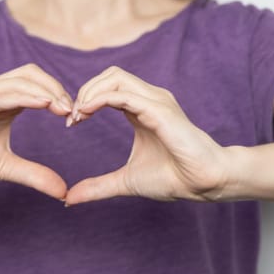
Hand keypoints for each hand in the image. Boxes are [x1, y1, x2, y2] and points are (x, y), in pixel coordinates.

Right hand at [0, 63, 72, 199]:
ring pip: (20, 81)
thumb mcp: (5, 167)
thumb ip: (34, 174)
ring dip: (46, 92)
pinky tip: (43, 105)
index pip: (38, 84)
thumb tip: (64, 191)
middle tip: (74, 112)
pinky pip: (0, 95)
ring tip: (65, 109)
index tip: (76, 118)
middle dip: (57, 90)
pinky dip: (24, 97)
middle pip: (33, 75)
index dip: (59, 96)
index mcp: (3, 101)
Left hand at [65, 66, 231, 204]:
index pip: (109, 87)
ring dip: (90, 92)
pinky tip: (87, 112)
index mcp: (141, 109)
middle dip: (86, 89)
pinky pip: (124, 95)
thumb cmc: (172, 178)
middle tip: (73, 116)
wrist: (202, 184)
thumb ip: (98, 186)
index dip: (86, 99)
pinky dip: (101, 99)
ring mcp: (155, 101)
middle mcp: (149, 99)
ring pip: (116, 77)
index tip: (73, 123)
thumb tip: (70, 198)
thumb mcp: (125, 181)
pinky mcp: (160, 110)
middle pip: (110, 75)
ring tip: (78, 114)